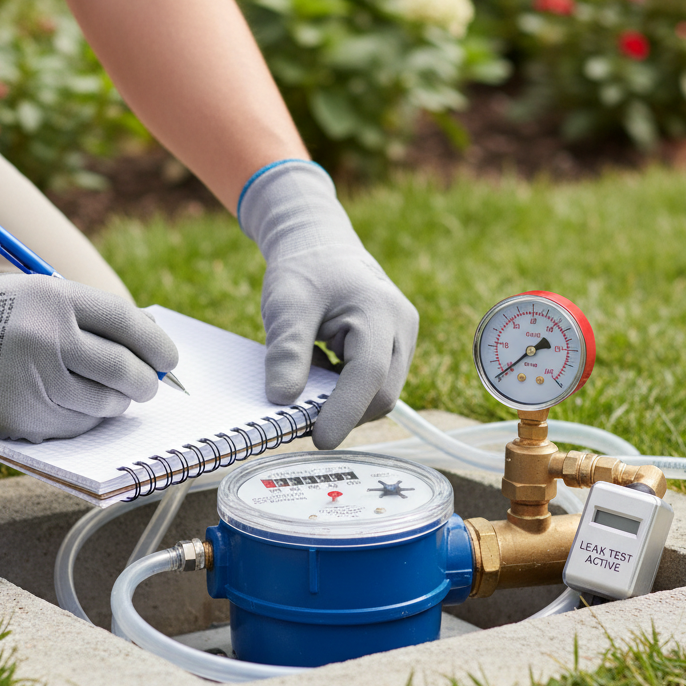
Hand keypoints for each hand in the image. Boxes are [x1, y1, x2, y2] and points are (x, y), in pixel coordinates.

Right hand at [0, 253, 177, 441]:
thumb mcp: (38, 292)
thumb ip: (87, 318)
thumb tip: (145, 348)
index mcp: (56, 299)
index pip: (128, 325)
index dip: (157, 344)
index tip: (168, 358)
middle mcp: (47, 340)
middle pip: (123, 368)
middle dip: (145, 380)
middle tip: (149, 383)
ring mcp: (33, 382)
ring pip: (104, 403)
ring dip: (118, 402)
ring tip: (115, 394)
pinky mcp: (21, 418)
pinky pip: (75, 425)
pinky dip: (86, 418)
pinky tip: (79, 405)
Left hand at [239, 161, 418, 448]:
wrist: (320, 247)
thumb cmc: (304, 270)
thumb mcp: (286, 304)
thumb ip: (286, 349)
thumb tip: (282, 399)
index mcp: (379, 310)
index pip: (369, 376)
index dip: (344, 412)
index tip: (319, 439)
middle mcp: (401, 327)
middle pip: (382, 394)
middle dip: (344, 413)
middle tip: (300, 420)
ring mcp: (402, 339)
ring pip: (381, 395)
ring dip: (344, 404)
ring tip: (307, 385)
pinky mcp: (394, 349)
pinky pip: (375, 386)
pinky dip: (346, 392)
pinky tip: (321, 375)